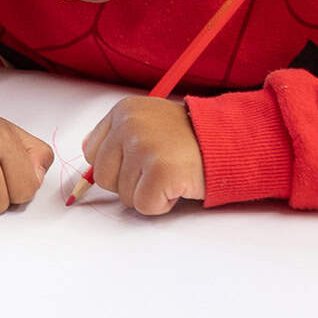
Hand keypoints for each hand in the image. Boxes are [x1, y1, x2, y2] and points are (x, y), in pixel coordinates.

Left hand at [81, 97, 203, 215]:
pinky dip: (162, 204)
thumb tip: (87, 151)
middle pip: (103, 177)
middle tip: (159, 167)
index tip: (140, 161)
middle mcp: (130, 125)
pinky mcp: (160, 172)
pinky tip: (178, 184)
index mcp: (124, 111)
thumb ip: (118, 135)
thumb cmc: (191, 138)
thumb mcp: (150, 122)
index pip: (92, 154)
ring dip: (148, 193)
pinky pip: (145, 206)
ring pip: (124, 195)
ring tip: (172, 172)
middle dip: (129, 182)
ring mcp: (144, 147)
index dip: (116, 166)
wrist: (230, 141)